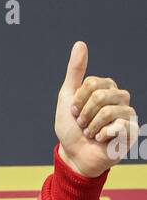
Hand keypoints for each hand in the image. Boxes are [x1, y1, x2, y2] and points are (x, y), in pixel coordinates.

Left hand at [54, 41, 137, 175]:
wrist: (74, 155)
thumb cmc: (71, 128)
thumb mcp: (67, 97)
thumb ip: (75, 71)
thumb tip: (80, 43)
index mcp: (107, 88)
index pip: (92, 83)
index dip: (78, 100)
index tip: (74, 112)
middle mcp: (120, 98)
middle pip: (100, 95)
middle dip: (84, 114)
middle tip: (83, 124)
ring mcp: (128, 114)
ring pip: (108, 111)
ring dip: (91, 126)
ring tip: (91, 133)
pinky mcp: (132, 131)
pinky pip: (118, 126)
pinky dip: (103, 135)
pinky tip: (102, 140)